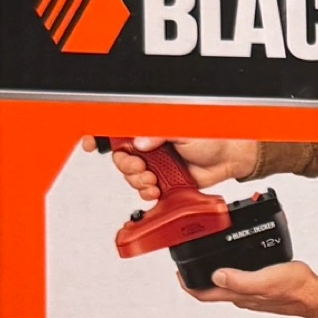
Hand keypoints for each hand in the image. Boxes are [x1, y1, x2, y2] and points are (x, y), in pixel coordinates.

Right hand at [81, 137, 258, 201]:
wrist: (230, 157)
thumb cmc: (212, 136)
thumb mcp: (181, 127)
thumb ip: (157, 132)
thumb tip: (140, 142)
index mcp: (147, 125)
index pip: (114, 127)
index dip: (97, 134)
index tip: (87, 141)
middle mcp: (148, 144)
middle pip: (119, 156)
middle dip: (126, 165)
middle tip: (141, 167)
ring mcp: (156, 163)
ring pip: (130, 175)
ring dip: (137, 180)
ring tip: (152, 179)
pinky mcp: (165, 181)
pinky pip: (145, 189)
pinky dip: (146, 192)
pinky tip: (155, 189)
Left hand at [181, 261, 317, 317]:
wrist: (315, 295)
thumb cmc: (297, 289)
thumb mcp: (266, 280)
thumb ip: (240, 279)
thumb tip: (216, 275)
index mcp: (240, 295)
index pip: (204, 294)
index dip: (187, 284)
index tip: (178, 273)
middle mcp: (243, 297)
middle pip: (212, 290)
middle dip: (197, 278)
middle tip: (188, 264)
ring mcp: (253, 295)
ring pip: (225, 287)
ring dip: (214, 276)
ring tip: (208, 262)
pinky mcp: (263, 290)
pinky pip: (240, 283)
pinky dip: (232, 273)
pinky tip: (237, 265)